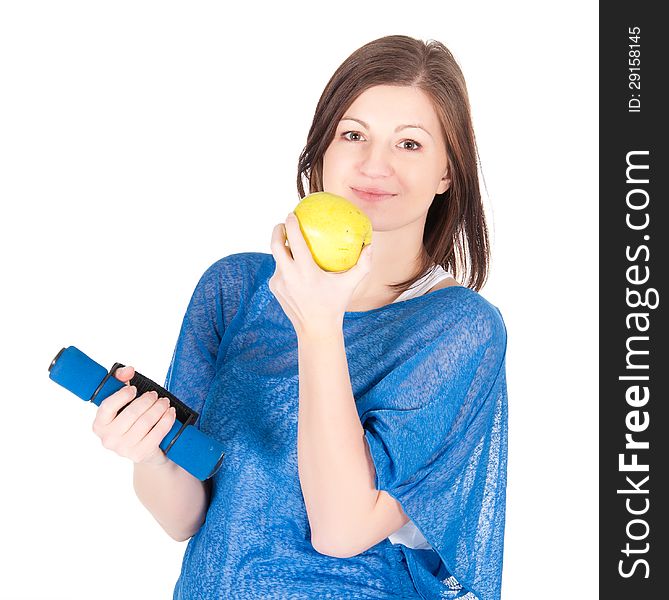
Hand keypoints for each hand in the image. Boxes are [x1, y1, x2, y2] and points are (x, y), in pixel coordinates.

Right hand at [91, 365, 176, 466]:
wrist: (144, 450)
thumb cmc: (131, 422)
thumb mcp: (123, 402)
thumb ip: (121, 381)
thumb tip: (128, 370)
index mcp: (99, 425)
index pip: (107, 407)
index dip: (122, 395)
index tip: (134, 389)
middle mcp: (108, 439)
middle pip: (132, 413)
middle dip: (148, 400)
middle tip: (156, 395)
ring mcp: (124, 449)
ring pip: (146, 422)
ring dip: (159, 408)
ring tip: (165, 402)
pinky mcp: (140, 454)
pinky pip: (157, 433)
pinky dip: (166, 420)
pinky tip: (170, 413)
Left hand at [268, 212, 372, 337]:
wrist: (316, 329)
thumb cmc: (336, 304)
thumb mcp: (350, 285)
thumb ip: (363, 265)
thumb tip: (370, 245)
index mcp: (305, 272)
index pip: (294, 241)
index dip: (291, 224)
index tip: (292, 214)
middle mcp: (289, 275)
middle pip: (276, 245)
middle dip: (278, 230)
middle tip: (284, 223)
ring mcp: (279, 282)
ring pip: (277, 258)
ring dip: (282, 247)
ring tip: (289, 239)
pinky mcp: (275, 288)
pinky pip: (279, 270)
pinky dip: (285, 263)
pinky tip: (293, 261)